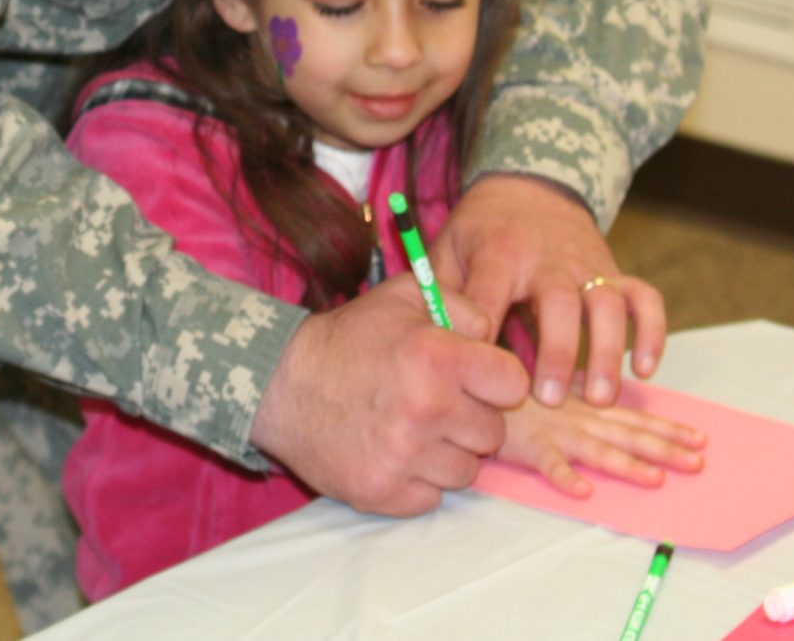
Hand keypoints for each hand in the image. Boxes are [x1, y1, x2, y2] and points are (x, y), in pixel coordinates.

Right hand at [250, 275, 529, 515]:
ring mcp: (403, 457)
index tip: (474, 378)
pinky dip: (419, 481)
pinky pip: (432, 498)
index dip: (497, 380)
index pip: (514, 385)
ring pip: (466, 472)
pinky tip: (395, 453)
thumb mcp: (402, 296)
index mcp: (436, 358)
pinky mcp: (381, 492)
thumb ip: (460, 304)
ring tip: (413, 429)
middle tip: (436, 404)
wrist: (280, 384)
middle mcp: (425, 410)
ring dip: (447, 453)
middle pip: (493, 434)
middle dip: (471, 418)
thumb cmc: (348, 338)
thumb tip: (495, 337)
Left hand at [430, 174, 667, 406]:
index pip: (490, 294)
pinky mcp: (614, 272)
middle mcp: (548, 259)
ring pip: (608, 305)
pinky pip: (645, 298)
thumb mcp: (448, 248)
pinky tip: (646, 368)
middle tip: (547, 400)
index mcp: (500, 253)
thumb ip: (437, 293)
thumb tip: (427, 345)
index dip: (482, 333)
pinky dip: (652, 331)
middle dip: (556, 352)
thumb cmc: (481, 231)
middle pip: (560, 303)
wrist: (529, 186)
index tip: (477, 371)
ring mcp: (586, 266)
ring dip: (608, 352)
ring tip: (598, 398)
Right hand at [499, 388, 706, 497]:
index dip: (668, 428)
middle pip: (628, 435)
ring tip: (655, 480)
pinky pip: (549, 464)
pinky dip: (565, 477)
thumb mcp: (554, 386)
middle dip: (665, 449)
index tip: (701, 438)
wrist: (472, 383)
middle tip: (698, 463)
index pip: (634, 419)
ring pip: (598, 450)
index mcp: (586, 406)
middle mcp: (578, 418)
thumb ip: (582, 392)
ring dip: (627, 465)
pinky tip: (584, 493)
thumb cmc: (512, 389)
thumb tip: (609, 397)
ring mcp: (555, 432)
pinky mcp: (529, 445)